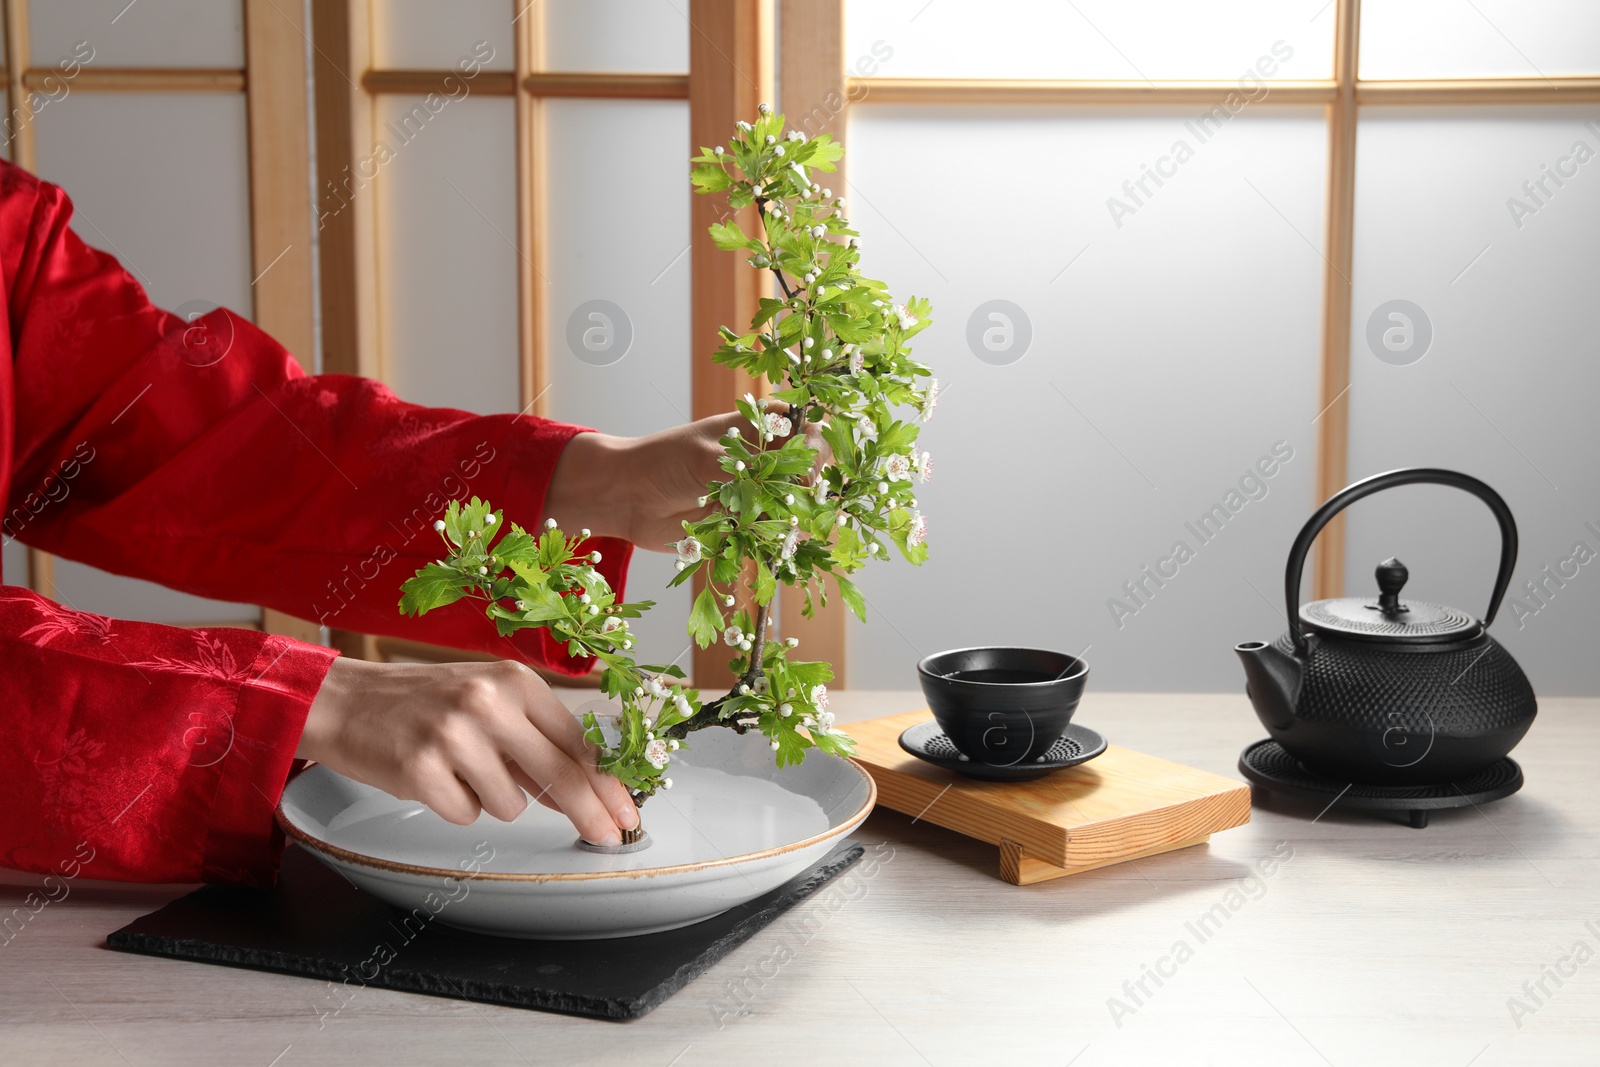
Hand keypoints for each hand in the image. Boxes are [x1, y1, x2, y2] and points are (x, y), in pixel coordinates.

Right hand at [297, 657, 639, 843]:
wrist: (345, 700)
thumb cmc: (423, 702)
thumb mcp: (488, 705)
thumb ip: (536, 745)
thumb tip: (586, 791)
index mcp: (514, 681)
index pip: (577, 741)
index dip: (608, 783)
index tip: (628, 812)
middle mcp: (488, 702)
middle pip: (561, 775)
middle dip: (588, 813)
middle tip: (607, 837)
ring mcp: (454, 733)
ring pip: (511, 805)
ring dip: (493, 800)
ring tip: (460, 770)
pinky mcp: (420, 767)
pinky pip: (466, 815)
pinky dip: (455, 806)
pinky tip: (434, 778)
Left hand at [546, 407, 826, 550]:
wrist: (625, 497)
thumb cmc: (662, 461)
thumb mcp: (710, 456)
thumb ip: (753, 467)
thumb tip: (796, 479)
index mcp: (757, 428)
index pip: (805, 429)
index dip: (815, 446)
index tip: (809, 466)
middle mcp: (761, 459)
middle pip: (807, 471)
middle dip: (809, 488)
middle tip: (798, 504)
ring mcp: (753, 492)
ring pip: (793, 507)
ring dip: (794, 520)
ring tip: (784, 531)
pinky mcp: (743, 523)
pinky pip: (770, 534)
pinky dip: (775, 543)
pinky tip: (775, 548)